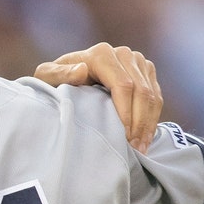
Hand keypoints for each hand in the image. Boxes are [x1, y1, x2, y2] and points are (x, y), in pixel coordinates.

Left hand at [33, 42, 162, 153]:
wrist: (67, 75)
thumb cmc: (55, 81)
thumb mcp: (47, 78)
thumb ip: (58, 75)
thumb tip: (82, 71)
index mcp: (101, 55)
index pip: (123, 85)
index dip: (125, 113)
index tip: (123, 138)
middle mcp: (123, 54)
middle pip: (141, 92)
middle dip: (139, 123)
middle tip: (135, 149)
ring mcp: (137, 61)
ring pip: (151, 95)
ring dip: (148, 124)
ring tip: (141, 149)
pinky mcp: (146, 71)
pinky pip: (156, 96)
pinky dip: (152, 119)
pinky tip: (145, 138)